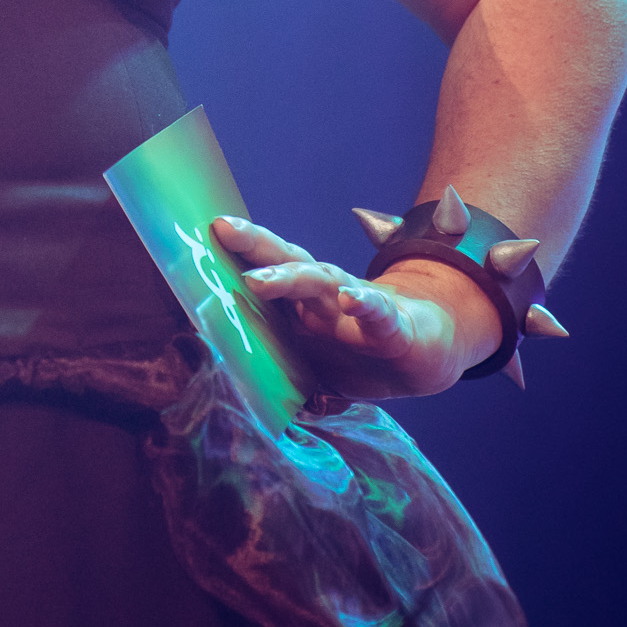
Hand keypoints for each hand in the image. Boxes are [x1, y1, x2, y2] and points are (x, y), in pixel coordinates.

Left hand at [211, 216, 502, 400]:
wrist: (424, 356)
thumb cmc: (357, 353)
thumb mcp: (310, 364)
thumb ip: (277, 375)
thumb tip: (237, 395)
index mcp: (302, 301)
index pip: (265, 269)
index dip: (235, 255)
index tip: (202, 234)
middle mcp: (325, 294)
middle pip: (287, 261)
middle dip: (255, 245)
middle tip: (224, 231)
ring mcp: (357, 306)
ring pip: (322, 281)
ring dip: (290, 278)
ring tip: (259, 280)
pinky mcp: (393, 328)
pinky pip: (378, 313)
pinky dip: (365, 305)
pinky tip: (352, 300)